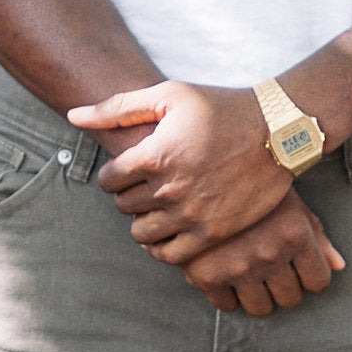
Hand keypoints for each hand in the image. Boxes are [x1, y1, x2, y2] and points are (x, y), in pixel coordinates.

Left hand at [69, 79, 294, 259]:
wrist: (277, 132)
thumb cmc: (222, 108)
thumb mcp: (170, 95)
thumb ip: (117, 108)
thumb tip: (73, 115)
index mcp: (154, 155)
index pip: (109, 181)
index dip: (116, 174)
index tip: (132, 168)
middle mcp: (169, 189)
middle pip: (123, 207)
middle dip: (129, 196)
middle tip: (147, 185)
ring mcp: (191, 214)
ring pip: (142, 234)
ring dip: (144, 222)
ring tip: (158, 207)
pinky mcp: (212, 233)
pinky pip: (170, 255)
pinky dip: (163, 246)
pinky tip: (172, 228)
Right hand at [185, 196, 346, 315]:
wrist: (200, 174)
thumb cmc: (254, 187)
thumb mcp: (290, 203)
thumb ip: (317, 236)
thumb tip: (338, 266)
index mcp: (295, 233)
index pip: (318, 281)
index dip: (309, 275)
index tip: (297, 267)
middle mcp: (269, 253)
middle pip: (290, 298)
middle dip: (283, 286)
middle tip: (270, 267)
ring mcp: (238, 266)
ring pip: (260, 308)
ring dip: (257, 295)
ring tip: (249, 272)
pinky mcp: (206, 275)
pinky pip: (226, 306)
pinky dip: (227, 295)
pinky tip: (225, 273)